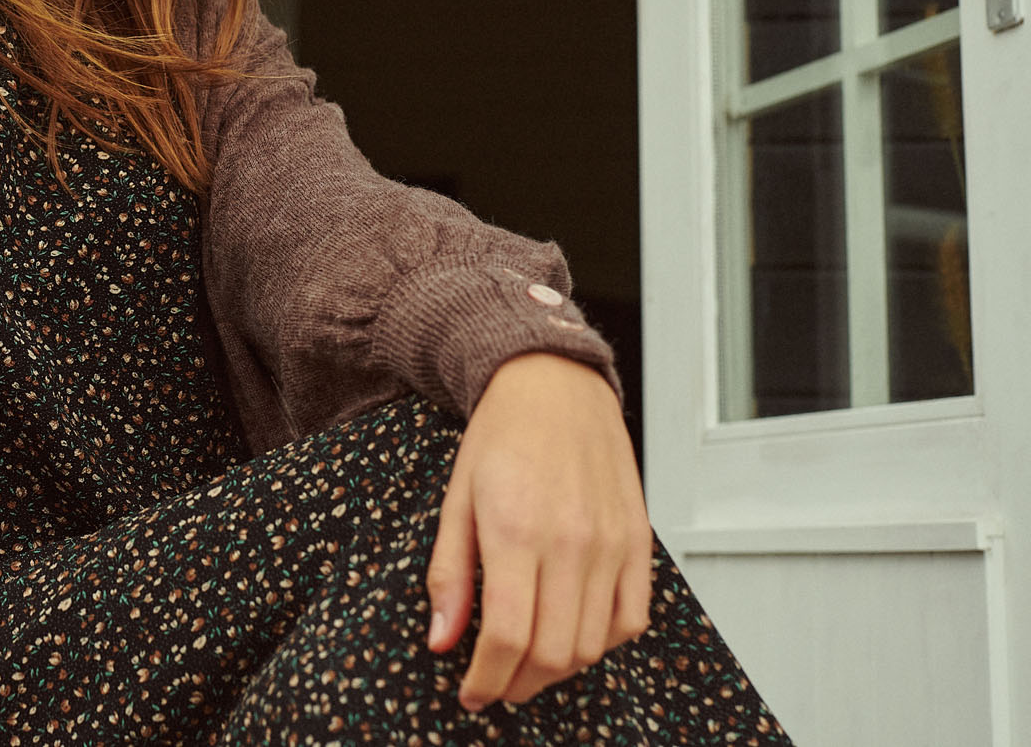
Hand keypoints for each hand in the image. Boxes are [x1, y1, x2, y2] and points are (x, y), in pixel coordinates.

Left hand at [424, 352, 651, 711]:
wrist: (554, 387)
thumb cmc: (500, 439)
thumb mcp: (455, 501)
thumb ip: (449, 575)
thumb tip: (442, 642)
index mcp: (515, 530)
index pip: (507, 637)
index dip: (487, 679)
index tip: (471, 693)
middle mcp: (571, 542)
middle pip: (553, 653)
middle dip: (519, 684)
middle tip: (496, 686)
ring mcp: (612, 544)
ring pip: (593, 645)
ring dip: (558, 671)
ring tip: (528, 667)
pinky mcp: (639, 542)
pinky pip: (631, 619)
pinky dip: (602, 643)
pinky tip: (572, 636)